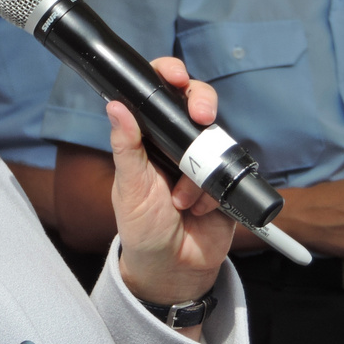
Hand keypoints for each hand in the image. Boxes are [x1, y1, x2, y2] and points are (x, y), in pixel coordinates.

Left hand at [111, 56, 233, 305]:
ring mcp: (204, 160)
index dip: (169, 75)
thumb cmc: (142, 227)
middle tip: (202, 117)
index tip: (175, 76)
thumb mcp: (128, 187)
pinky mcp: (226, 181)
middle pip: (196, 103)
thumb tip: (114, 106)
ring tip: (181, 199)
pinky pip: (229, 173)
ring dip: (199, 171)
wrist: (173, 269)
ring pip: (215, 139)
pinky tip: (197, 210)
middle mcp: (177, 142)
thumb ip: (125, 147)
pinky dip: (212, 192)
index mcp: (148, 137)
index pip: (158, 93)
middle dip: (202, 104)